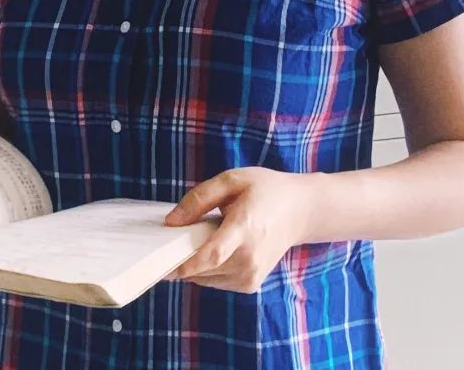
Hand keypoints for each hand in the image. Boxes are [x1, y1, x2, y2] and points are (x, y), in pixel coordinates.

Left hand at [165, 167, 319, 293]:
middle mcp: (250, 257)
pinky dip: (206, 270)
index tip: (164, 262)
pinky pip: (218, 281)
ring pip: (208, 279)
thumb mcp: (231, 180)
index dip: (186, 263)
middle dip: (180, 260)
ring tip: (194, 240)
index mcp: (245, 228)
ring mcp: (253, 274)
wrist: (299, 211)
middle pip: (205, 269)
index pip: (213, 255)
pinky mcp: (252, 283)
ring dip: (193, 265)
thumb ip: (199, 198)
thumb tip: (171, 221)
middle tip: (166, 243)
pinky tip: (210, 250)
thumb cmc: (264, 190)